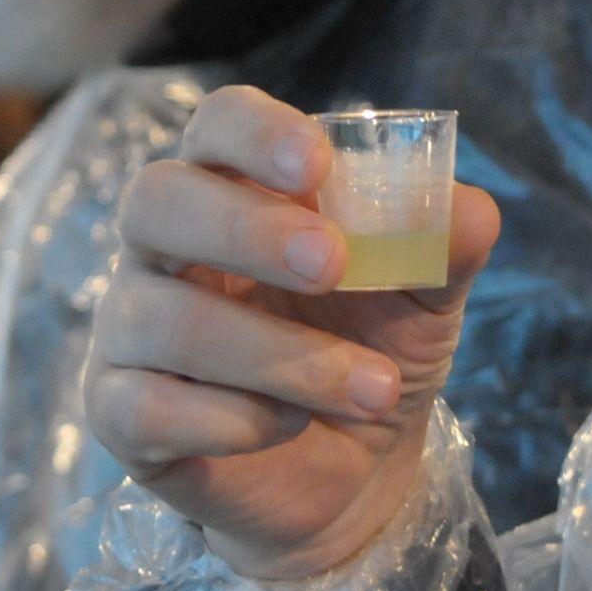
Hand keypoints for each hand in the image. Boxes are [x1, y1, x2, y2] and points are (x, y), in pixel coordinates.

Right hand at [83, 86, 498, 579]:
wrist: (359, 467)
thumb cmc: (375, 344)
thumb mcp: (429, 294)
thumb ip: (446, 244)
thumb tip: (469, 211)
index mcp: (238, 186)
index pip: (216, 123)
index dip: (256, 133)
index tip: (318, 166)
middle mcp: (166, 245)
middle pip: (156, 200)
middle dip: (246, 230)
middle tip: (333, 265)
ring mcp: (130, 328)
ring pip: (164, 319)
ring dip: (280, 355)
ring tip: (371, 389)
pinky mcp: (122, 413)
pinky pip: (145, 406)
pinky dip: (230, 419)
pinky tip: (287, 424)